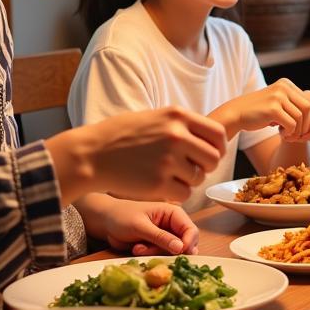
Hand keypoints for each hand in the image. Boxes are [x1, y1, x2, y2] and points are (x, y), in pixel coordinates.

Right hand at [81, 107, 225, 203]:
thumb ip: (181, 124)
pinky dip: (177, 193)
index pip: (217, 133)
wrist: (90, 154)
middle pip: (213, 158)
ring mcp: (168, 160)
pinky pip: (185, 193)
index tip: (212, 154)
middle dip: (206, 166)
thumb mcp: (154, 117)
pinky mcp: (159, 183)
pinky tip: (162, 186)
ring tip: (170, 175)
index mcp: (177, 116)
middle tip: (191, 169)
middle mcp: (176, 136)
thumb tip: (210, 136)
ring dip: (189, 180)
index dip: (218, 147)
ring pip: (199, 178)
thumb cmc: (120, 136)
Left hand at [98, 198, 198, 256]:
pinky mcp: (157, 246)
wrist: (105, 221)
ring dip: (155, 253)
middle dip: (167, 250)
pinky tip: (136, 249)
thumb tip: (180, 248)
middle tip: (148, 250)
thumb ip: (160, 237)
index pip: (191, 230)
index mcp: (173, 213)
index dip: (188, 243)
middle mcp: (173, 225)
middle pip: (184, 244)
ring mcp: (166, 236)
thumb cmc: (122, 217)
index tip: (177, 253)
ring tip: (137, 248)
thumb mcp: (141, 226)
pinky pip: (161, 256)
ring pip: (172, 253)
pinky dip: (150, 256)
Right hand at [231, 79, 309, 139]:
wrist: (236, 114)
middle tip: (297, 133)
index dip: (308, 117)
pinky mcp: (272, 108)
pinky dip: (290, 132)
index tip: (301, 127)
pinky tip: (282, 134)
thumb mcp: (277, 102)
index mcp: (286, 84)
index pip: (308, 100)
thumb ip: (293, 104)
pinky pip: (292, 124)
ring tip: (288, 134)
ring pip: (300, 117)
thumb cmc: (259, 111)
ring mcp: (278, 96)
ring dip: (297, 130)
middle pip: (307, 108)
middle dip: (306, 124)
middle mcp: (283, 87)